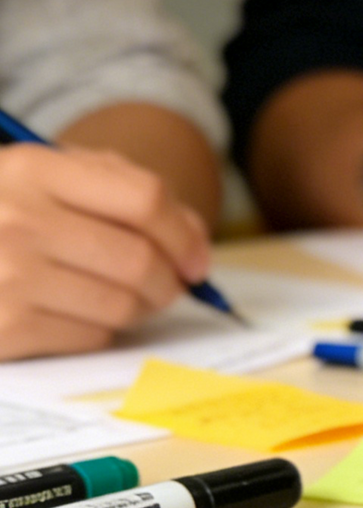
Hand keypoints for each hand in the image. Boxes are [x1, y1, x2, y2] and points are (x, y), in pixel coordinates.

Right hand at [0, 145, 209, 359]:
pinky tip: (72, 311)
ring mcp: (7, 277)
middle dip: (168, 280)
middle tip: (166, 286)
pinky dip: (98, 330)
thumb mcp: (47, 178)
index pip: (143, 198)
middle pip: (140, 260)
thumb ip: (124, 191)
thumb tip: (196, 243)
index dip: (185, 233)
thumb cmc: (2, 212)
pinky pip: (91, 337)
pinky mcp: (4, 329)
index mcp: (32, 170)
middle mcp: (16, 221)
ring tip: (116, 295)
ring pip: (122, 305)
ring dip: (136, 308)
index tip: (197, 258)